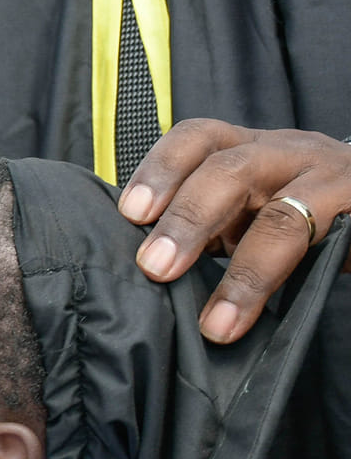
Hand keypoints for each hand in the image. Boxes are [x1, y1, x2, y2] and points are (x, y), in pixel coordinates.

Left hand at [119, 120, 350, 341]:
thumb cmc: (306, 210)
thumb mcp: (250, 207)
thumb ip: (209, 226)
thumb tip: (147, 264)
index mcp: (248, 147)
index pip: (197, 137)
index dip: (160, 170)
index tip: (129, 213)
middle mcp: (286, 153)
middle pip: (229, 169)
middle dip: (187, 219)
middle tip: (155, 267)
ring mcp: (329, 179)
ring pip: (281, 212)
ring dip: (243, 271)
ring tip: (213, 321)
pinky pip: (318, 243)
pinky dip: (279, 285)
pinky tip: (251, 315)